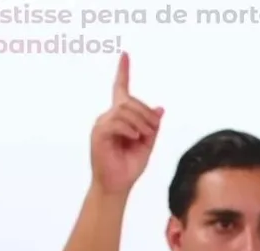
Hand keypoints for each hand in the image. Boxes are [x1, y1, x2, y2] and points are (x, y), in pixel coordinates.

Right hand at [91, 52, 162, 193]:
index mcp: (120, 117)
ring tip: (144, 137)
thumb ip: (152, 127)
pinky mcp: (99, 133)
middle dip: (146, 114)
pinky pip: (117, 122)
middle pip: (129, 101)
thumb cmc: (129, 166)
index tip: (125, 55)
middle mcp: (108, 117)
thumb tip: (160, 109)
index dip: (123, 72)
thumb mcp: (147, 144)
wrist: (117, 185)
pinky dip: (130, 129)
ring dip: (141, 122)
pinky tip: (135, 138)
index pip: (121, 89)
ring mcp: (102, 124)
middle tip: (152, 131)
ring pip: (125, 110)